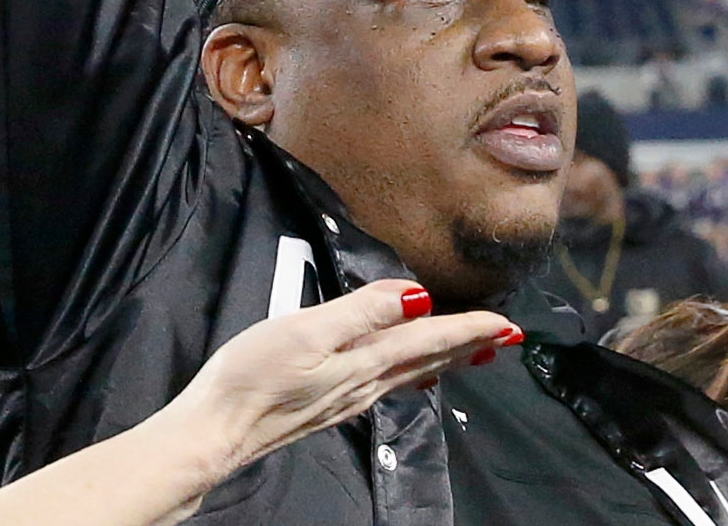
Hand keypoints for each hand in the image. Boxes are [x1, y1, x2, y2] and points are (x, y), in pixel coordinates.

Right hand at [164, 282, 515, 490]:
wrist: (219, 430)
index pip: (429, 338)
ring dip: (447, 357)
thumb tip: (417, 296)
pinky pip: (389, 383)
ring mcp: (348, 397)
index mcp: (366, 360)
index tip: (506, 323)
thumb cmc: (254, 376)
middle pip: (429, 358)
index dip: (468, 328)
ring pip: (413, 371)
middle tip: (508, 338)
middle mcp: (365, 382)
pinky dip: (414, 371)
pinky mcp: (330, 404)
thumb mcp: (308, 329)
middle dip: (469, 344)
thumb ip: (363, 311)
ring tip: (474, 351)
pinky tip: (412, 375)